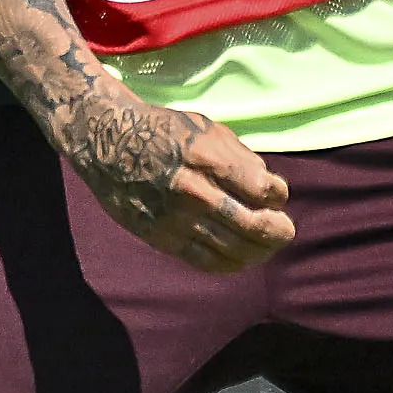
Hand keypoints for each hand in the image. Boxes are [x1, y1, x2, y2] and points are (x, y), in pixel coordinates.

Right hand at [51, 88, 293, 273]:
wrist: (107, 141)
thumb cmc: (163, 131)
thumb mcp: (206, 128)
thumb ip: (241, 157)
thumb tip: (269, 188)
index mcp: (208, 159)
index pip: (264, 191)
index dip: (278, 195)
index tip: (276, 194)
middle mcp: (194, 191)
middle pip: (255, 226)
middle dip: (279, 231)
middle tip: (285, 229)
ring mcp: (176, 218)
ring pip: (234, 250)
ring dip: (259, 251)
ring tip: (265, 246)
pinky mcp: (160, 237)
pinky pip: (205, 262)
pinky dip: (230, 264)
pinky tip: (240, 259)